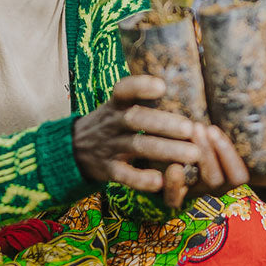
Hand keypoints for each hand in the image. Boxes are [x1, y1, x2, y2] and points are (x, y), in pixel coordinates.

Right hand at [72, 75, 200, 194]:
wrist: (72, 150)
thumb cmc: (110, 124)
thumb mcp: (117, 106)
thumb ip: (141, 98)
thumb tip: (177, 83)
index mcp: (115, 104)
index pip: (123, 90)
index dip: (140, 86)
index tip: (162, 86)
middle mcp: (112, 122)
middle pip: (135, 119)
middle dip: (163, 123)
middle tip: (189, 128)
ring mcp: (108, 146)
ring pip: (136, 146)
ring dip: (165, 150)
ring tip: (192, 154)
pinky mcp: (107, 169)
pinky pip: (123, 175)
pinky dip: (140, 179)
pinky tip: (160, 181)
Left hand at [167, 124, 265, 207]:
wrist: (180, 157)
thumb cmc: (215, 152)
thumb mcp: (237, 151)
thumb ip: (262, 158)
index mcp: (232, 180)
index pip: (239, 177)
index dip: (231, 157)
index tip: (218, 131)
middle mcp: (216, 189)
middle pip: (218, 179)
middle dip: (213, 152)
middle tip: (206, 128)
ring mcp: (196, 193)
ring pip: (201, 182)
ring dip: (198, 157)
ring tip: (192, 131)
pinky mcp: (174, 197)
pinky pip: (174, 201)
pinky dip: (174, 186)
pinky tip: (172, 167)